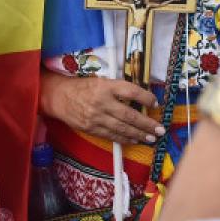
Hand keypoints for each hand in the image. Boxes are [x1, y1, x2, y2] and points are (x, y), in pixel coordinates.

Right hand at [39, 71, 164, 144]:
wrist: (59, 96)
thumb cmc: (83, 86)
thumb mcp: (101, 80)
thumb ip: (118, 88)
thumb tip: (140, 98)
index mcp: (106, 86)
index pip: (131, 91)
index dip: (145, 98)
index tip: (155, 103)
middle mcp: (102, 102)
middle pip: (129, 115)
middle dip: (147, 124)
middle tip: (160, 129)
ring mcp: (96, 117)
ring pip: (122, 128)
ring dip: (139, 134)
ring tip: (152, 138)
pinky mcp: (91, 128)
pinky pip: (111, 136)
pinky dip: (125, 139)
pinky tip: (135, 140)